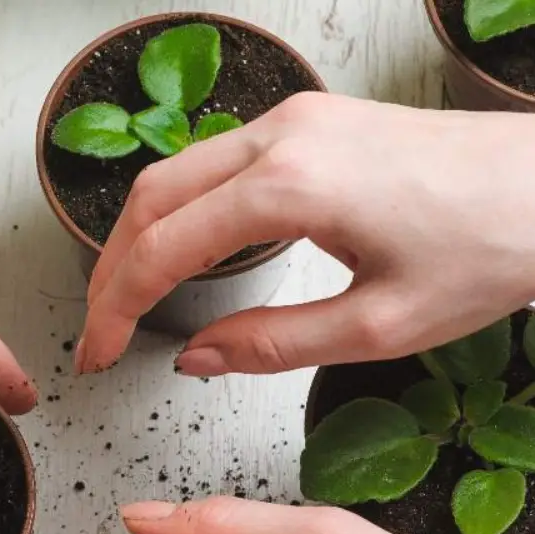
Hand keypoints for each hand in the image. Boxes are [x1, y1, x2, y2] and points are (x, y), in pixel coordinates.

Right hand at [77, 93, 534, 375]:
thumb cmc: (491, 247)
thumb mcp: (379, 324)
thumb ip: (271, 344)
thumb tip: (195, 358)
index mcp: (290, 186)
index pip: (163, 249)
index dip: (117, 307)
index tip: (98, 352)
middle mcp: (280, 136)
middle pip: (151, 198)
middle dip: (111, 269)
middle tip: (99, 330)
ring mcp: (294, 119)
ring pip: (175, 173)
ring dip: (140, 235)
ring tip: (126, 296)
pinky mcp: (311, 121)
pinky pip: (214, 162)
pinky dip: (179, 210)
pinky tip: (181, 250)